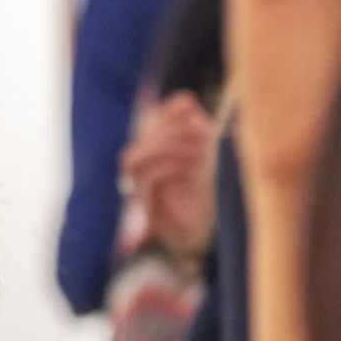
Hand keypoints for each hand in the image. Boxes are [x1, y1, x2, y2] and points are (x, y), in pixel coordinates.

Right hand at [120, 91, 215, 259]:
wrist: (206, 239)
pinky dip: (170, 169)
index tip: (192, 106)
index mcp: (152, 158)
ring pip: (134, 161)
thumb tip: (186, 101)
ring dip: (166, 150)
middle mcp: (141, 177)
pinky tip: (194, 169)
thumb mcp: (206, 160)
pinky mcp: (153, 214)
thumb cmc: (205, 198)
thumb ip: (195, 130)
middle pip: (138, 142)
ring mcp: (143, 196)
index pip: (148, 125)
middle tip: (202, 135)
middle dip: (169, 132)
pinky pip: (149, 183)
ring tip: (199, 153)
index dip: (166, 113)